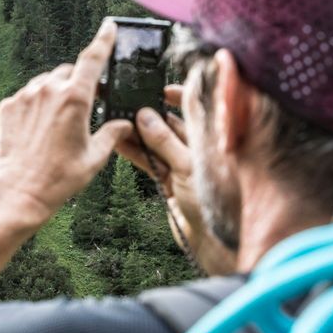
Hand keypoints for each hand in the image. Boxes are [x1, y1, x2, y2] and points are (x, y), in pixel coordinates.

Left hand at [0, 19, 133, 225]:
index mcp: (75, 98)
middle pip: (69, 73)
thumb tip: (125, 125)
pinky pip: (27, 96)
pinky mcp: (8, 105)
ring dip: (55, 94)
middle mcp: (49, 90)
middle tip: (83, 108)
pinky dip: (36, 105)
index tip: (109, 27)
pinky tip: (39, 129)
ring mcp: (25, 96)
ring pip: (46, 83)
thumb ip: (112, 134)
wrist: (19, 190)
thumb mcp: (95, 157)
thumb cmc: (59, 177)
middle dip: (78, 84)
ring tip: (58, 124)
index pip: (93, 59)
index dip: (104, 40)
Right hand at [116, 85, 236, 274]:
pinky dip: (136, 152)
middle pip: (173, 124)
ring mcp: (183, 166)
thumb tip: (145, 116)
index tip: (159, 88)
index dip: (180, 97)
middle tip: (129, 103)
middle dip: (151, 114)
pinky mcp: (169, 182)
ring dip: (138, 133)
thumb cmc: (215, 205)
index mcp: (212, 141)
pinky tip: (119, 142)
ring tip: (117, 120)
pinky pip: (150, 161)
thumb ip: (166, 141)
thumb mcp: (189, 167)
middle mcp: (199, 150)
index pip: (197, 109)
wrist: (212, 243)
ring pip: (158, 143)